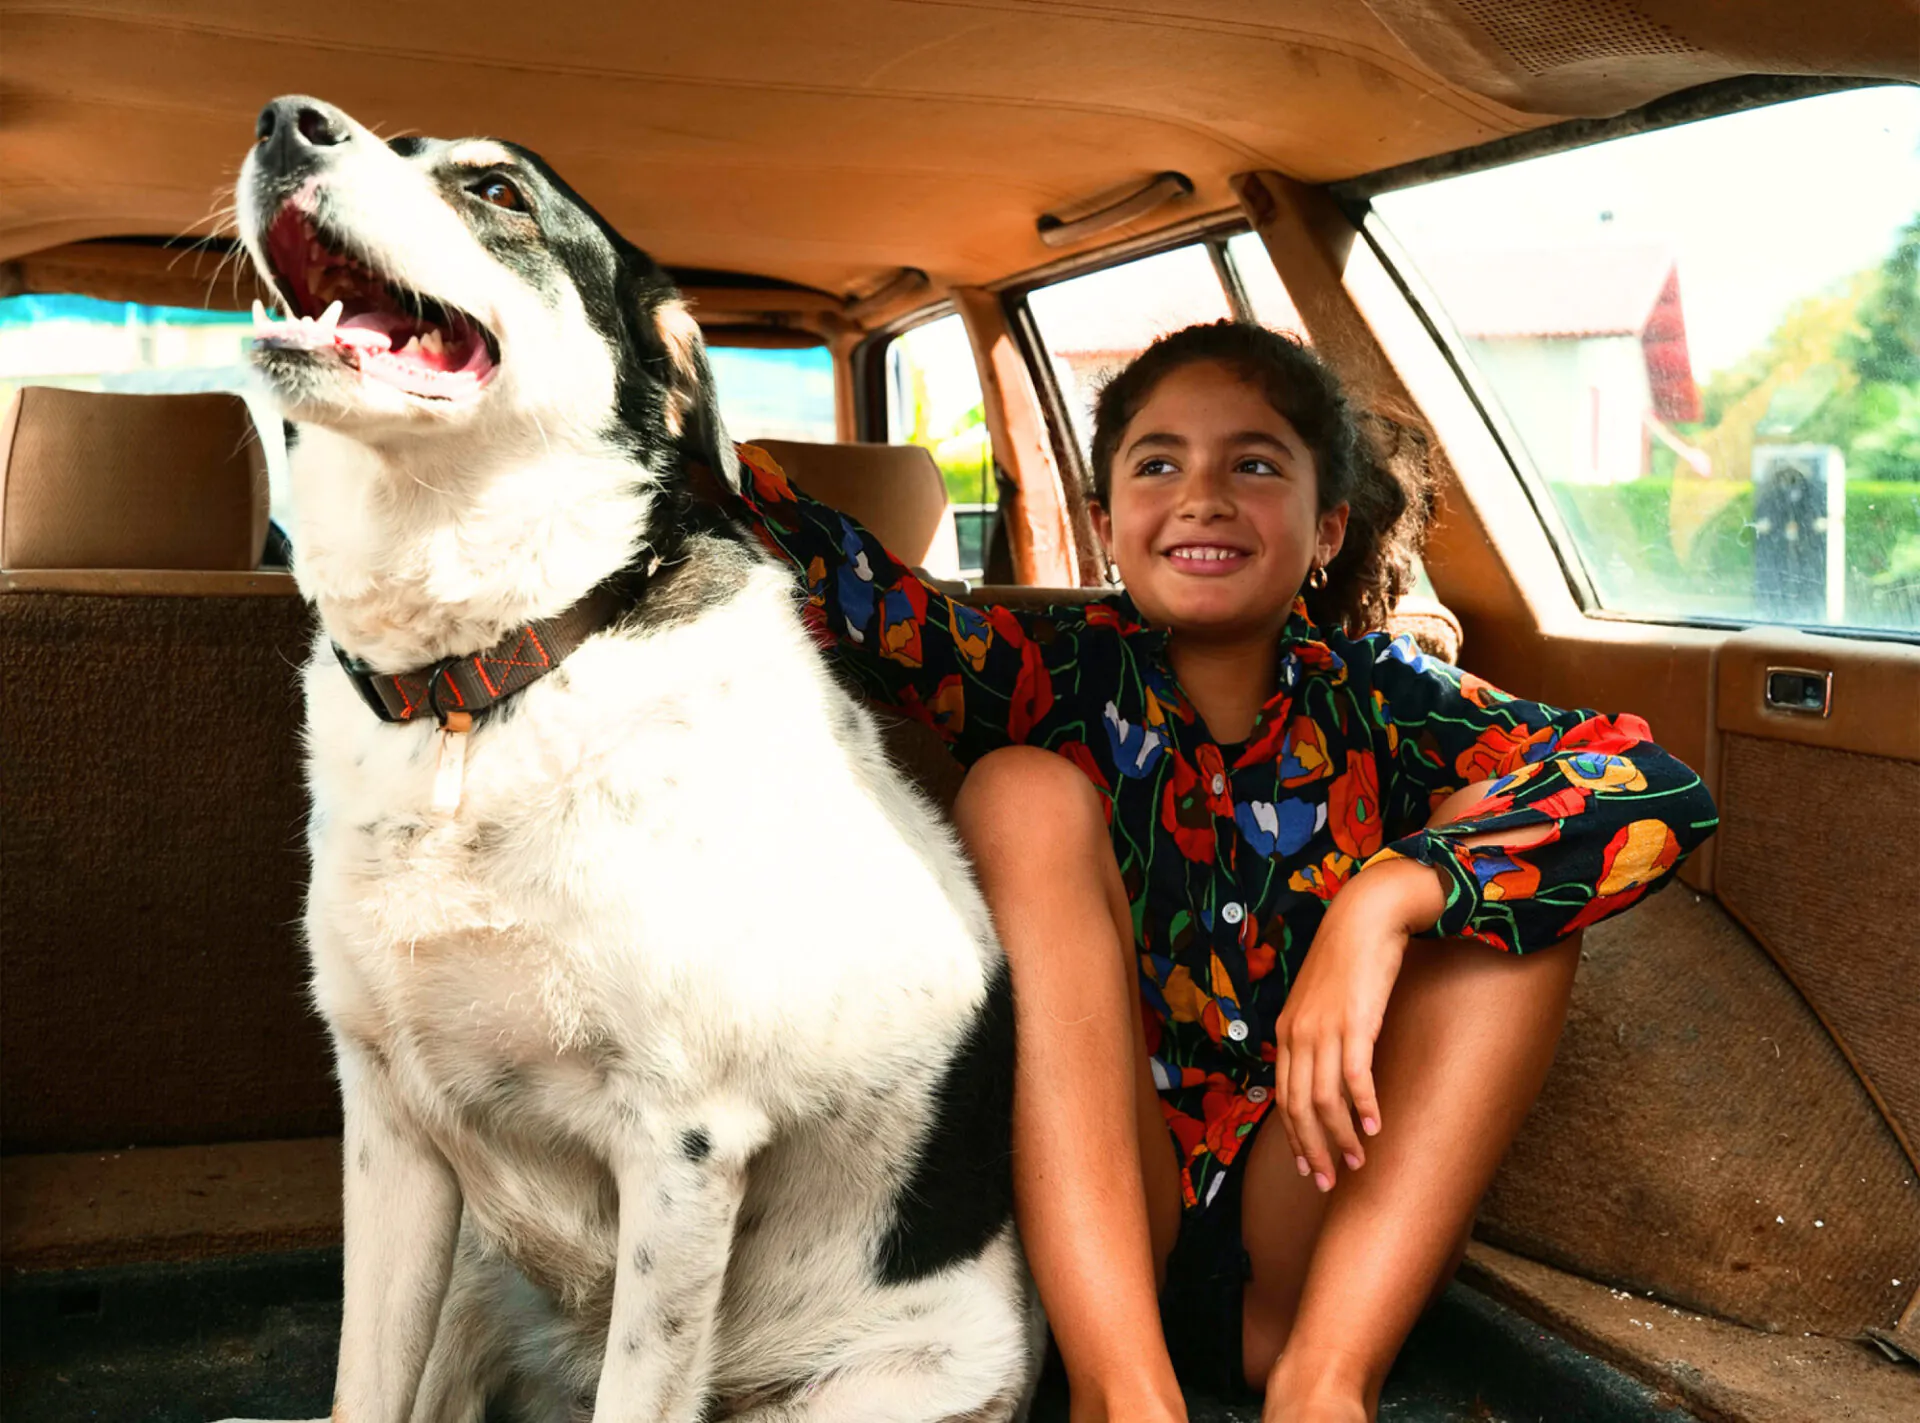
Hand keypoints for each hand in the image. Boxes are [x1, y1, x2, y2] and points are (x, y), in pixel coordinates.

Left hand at [1272, 857, 1443, 1190]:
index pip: (1283, 1099)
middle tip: (1328, 1182)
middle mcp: (1298, 1035)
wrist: (1364, 919)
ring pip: (1324, 1100)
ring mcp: (1323, 1029)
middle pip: (1297, 1108)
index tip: (1308, 1169)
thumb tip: (1327, 1074)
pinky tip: (1376, 1126)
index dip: (1294, 1139)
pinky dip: (1363, 1106)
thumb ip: (1316, 1037)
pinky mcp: (1353, 1022)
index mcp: (1287, 1034)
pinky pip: (1355, 1075)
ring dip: (1341, 1137)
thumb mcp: (1321, 1002)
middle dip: (1312, 1150)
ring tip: (1356, 1163)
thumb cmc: (1348, 962)